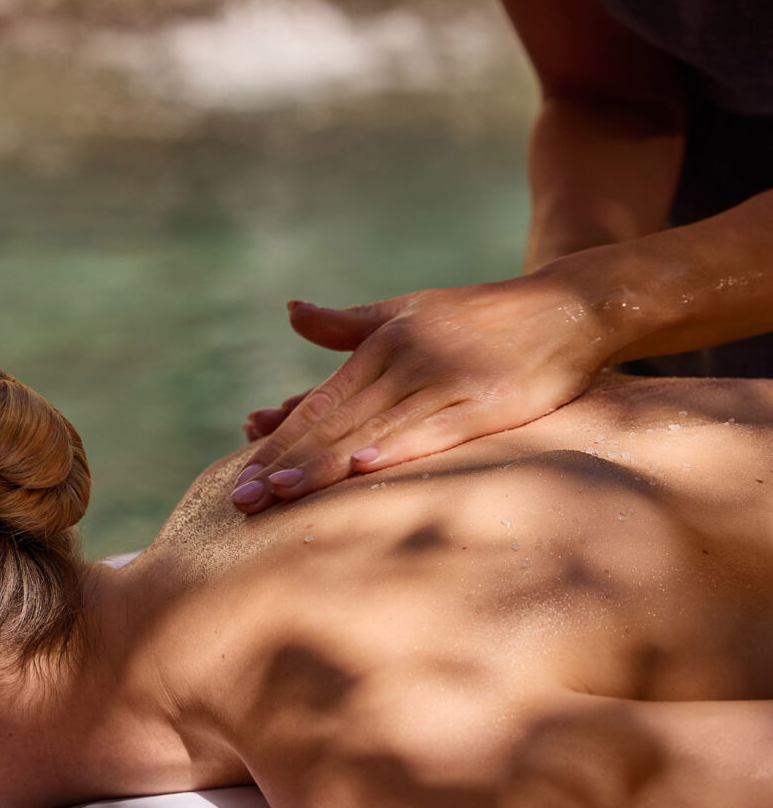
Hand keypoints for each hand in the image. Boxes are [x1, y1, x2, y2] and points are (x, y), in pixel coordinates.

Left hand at [232, 271, 617, 513]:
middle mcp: (403, 362)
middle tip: (243, 500)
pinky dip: (399, 446)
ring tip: (282, 494)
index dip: (280, 438)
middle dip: (287, 462)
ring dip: (325, 463)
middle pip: (336, 421)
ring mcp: (444, 381)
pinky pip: (435, 429)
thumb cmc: (477, 317)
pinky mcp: (487, 401)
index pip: (320, 402)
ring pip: (374, 428)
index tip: (242, 473)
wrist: (564, 307)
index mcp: (380, 346)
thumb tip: (291, 312)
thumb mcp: (406, 310)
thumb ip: (345, 323)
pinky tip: (364, 467)